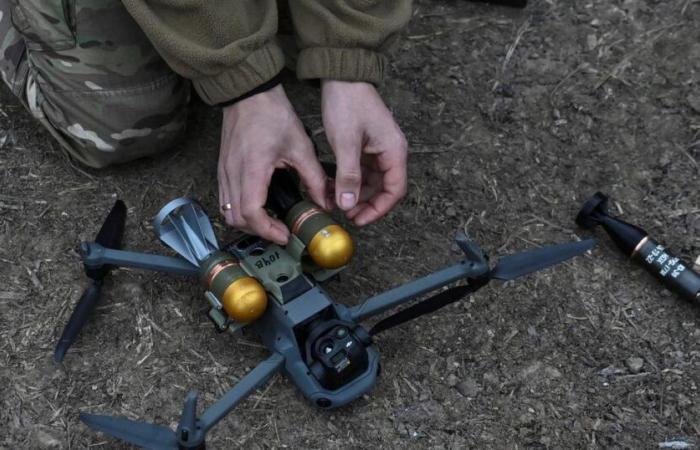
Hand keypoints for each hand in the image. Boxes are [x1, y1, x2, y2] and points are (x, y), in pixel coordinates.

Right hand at [218, 85, 327, 244]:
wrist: (250, 94)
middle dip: (259, 231)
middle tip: (281, 230)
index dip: (268, 230)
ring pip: (227, 211)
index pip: (251, 213)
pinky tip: (259, 205)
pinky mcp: (222, 168)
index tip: (285, 234)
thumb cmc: (272, 114)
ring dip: (247, 222)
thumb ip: (314, 178)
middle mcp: (232, 173)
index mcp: (252, 169)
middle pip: (236, 218)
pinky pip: (225, 198)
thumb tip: (324, 202)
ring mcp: (224, 171)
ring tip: (271, 221)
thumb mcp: (300, 147)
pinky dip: (239, 209)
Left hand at [321, 80, 407, 225]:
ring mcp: (379, 148)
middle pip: (384, 188)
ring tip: (337, 201)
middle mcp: (391, 151)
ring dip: (356, 193)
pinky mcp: (367, 145)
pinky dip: (350, 180)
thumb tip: (348, 204)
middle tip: (346, 213)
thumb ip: (349, 176)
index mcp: (394, 151)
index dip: (379, 209)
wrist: (342, 76)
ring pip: (371, 181)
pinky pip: (362, 170)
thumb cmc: (348, 103)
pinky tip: (334, 185)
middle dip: (365, 203)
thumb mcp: (346, 143)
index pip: (395, 190)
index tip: (360, 219)